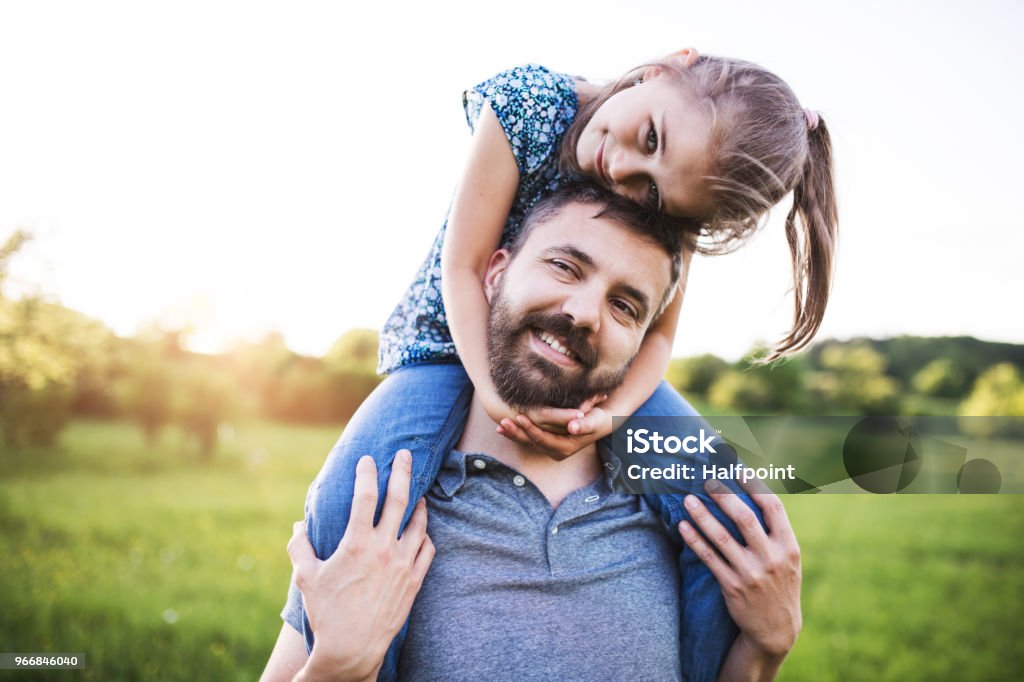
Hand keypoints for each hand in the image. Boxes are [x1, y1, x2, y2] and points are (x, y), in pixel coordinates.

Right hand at [289, 450, 434, 681]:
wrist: (352, 649)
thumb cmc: (327, 613)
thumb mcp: (306, 578)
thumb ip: (300, 548)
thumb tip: (297, 527)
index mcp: (357, 543)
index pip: (365, 496)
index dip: (367, 472)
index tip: (367, 459)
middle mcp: (384, 549)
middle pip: (399, 499)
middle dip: (403, 471)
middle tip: (406, 454)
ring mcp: (403, 564)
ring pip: (418, 523)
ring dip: (419, 503)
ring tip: (417, 492)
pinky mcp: (414, 581)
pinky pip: (427, 549)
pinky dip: (425, 535)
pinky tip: (421, 531)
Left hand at [497, 401, 611, 460]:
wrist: (600, 421)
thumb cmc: (598, 417)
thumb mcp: (595, 419)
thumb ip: (585, 424)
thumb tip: (573, 427)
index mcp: (566, 448)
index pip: (544, 440)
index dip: (531, 429)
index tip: (520, 417)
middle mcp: (556, 451)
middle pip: (532, 443)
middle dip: (516, 433)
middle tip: (502, 422)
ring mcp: (549, 447)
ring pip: (527, 442)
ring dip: (512, 434)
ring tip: (499, 426)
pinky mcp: (545, 441)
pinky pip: (527, 439)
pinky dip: (515, 433)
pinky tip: (502, 427)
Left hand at [677, 477, 801, 660]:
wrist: (777, 629)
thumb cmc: (780, 584)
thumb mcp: (788, 559)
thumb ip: (775, 531)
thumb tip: (753, 495)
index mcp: (788, 546)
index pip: (773, 507)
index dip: (755, 486)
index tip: (738, 469)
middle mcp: (771, 558)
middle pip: (744, 518)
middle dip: (724, 496)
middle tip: (707, 480)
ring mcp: (750, 572)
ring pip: (721, 537)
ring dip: (702, 516)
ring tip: (688, 499)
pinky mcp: (732, 586)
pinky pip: (709, 558)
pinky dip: (694, 540)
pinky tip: (683, 526)